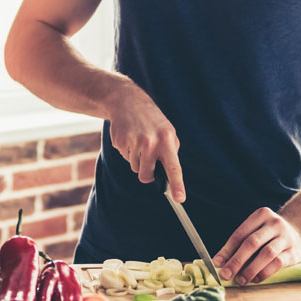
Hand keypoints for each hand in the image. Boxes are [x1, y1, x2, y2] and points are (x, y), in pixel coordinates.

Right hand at [107, 84, 184, 200]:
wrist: (127, 102)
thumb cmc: (152, 120)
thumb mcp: (167, 131)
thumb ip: (170, 151)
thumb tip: (170, 176)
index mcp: (166, 139)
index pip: (173, 167)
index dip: (177, 184)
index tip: (180, 198)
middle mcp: (150, 142)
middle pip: (146, 175)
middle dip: (146, 173)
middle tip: (147, 158)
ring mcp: (134, 142)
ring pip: (135, 168)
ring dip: (137, 159)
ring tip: (138, 141)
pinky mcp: (120, 142)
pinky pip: (125, 158)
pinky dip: (127, 151)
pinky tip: (129, 137)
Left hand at [213, 208, 300, 284]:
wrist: (298, 233)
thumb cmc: (268, 235)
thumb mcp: (255, 231)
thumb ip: (239, 244)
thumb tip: (220, 263)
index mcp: (260, 215)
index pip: (240, 234)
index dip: (227, 250)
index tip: (217, 263)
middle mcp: (274, 223)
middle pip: (252, 243)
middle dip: (237, 260)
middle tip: (226, 274)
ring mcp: (286, 237)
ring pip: (266, 254)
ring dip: (251, 269)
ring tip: (241, 280)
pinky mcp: (295, 252)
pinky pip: (278, 263)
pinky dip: (265, 272)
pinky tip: (256, 279)